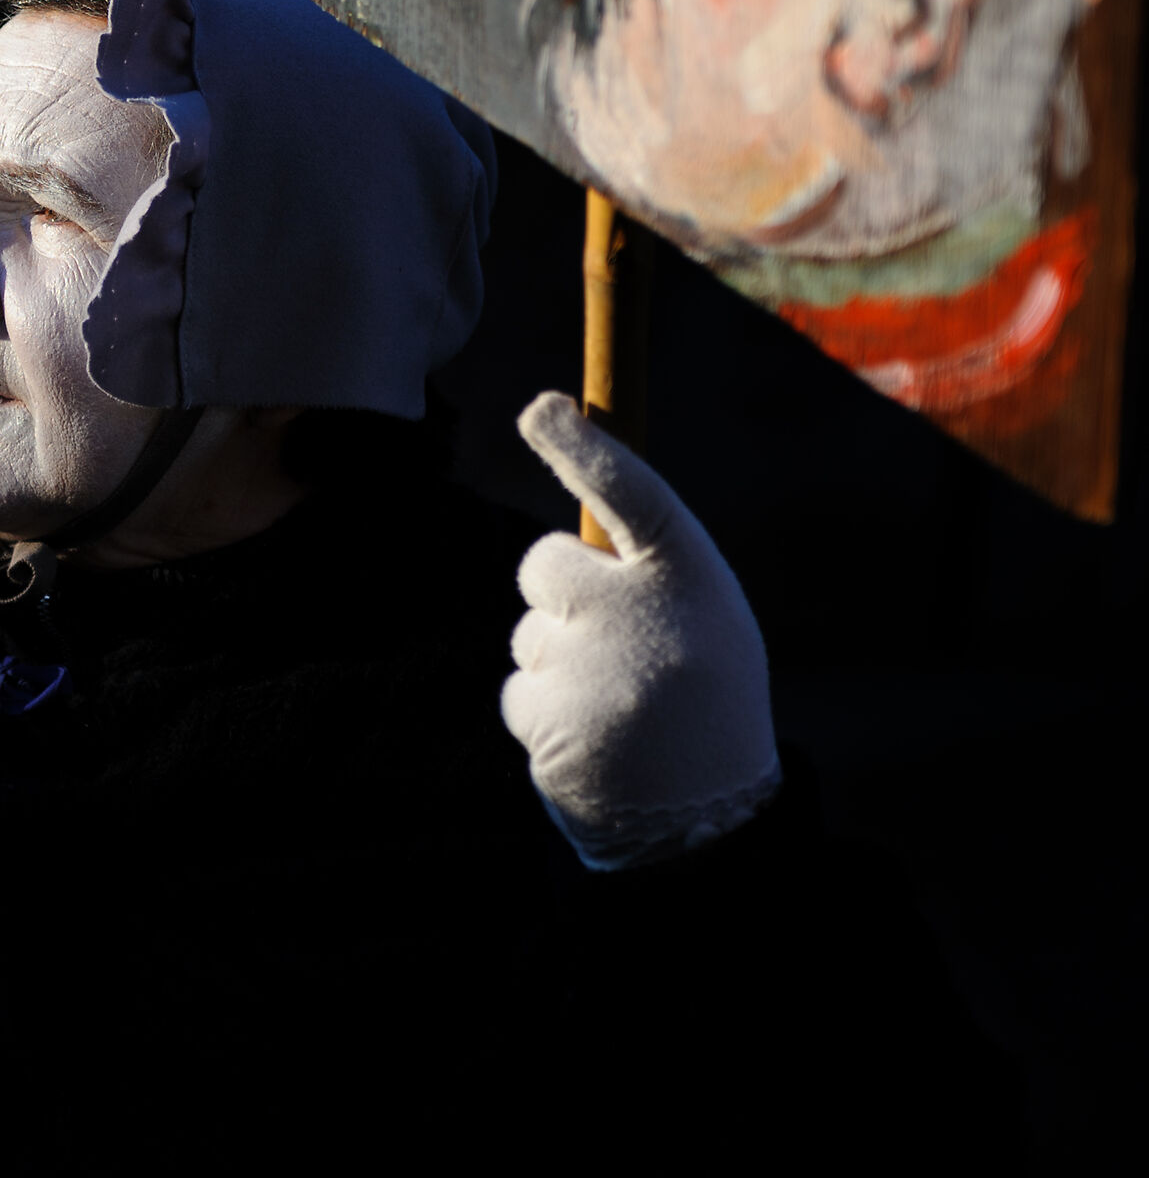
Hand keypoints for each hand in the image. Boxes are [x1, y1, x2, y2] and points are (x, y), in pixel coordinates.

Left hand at [501, 392, 779, 869]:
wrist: (710, 820)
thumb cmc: (706, 696)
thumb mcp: (702, 614)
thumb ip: (645, 567)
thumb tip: (571, 517)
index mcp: (686, 578)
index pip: (629, 490)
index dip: (583, 445)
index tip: (542, 408)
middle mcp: (638, 616)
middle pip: (542, 565)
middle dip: (559, 595)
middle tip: (617, 644)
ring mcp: (592, 674)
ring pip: (527, 636)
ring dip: (555, 665)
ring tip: (616, 708)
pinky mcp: (552, 727)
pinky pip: (517, 695)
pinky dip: (543, 716)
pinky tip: (592, 741)